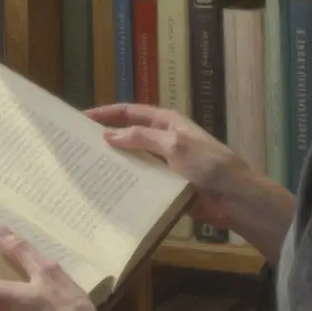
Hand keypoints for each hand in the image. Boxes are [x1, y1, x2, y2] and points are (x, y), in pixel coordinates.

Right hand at [85, 102, 251, 229]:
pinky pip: (140, 181)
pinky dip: (125, 183)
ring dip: (113, 163)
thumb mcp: (175, 144)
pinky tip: (107, 190)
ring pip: (132, 160)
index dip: (107, 112)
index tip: (82, 118)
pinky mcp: (165, 185)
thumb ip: (142, 137)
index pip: (131, 112)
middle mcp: (163, 140)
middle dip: (105, 138)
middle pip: (128, 135)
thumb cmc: (208, 164)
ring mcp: (163, 164)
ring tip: (87, 169)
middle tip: (78, 146)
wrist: (233, 198)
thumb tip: (108, 135)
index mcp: (167, 123)